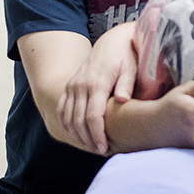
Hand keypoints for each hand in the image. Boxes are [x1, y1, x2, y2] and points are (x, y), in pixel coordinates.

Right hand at [57, 22, 137, 153]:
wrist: (112, 42)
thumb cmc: (126, 57)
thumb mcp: (131, 68)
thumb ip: (126, 84)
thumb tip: (122, 100)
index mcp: (97, 83)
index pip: (93, 116)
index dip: (97, 135)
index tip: (104, 148)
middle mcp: (81, 85)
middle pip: (79, 120)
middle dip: (88, 139)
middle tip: (99, 151)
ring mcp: (73, 85)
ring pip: (68, 117)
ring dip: (77, 134)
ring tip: (90, 145)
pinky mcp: (69, 86)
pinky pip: (62, 109)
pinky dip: (67, 124)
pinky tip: (77, 134)